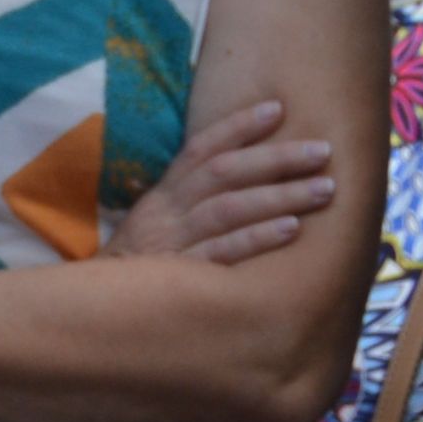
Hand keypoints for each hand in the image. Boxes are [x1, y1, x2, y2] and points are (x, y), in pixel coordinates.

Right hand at [104, 92, 339, 264]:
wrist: (98, 313)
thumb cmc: (140, 268)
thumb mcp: (155, 226)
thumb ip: (188, 201)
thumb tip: (241, 173)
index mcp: (163, 196)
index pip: (200, 150)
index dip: (237, 127)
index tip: (278, 108)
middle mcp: (167, 213)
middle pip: (223, 174)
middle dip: (276, 158)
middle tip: (323, 150)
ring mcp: (173, 242)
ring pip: (228, 208)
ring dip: (279, 195)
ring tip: (324, 188)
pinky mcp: (180, 276)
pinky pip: (221, 252)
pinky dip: (256, 238)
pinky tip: (291, 228)